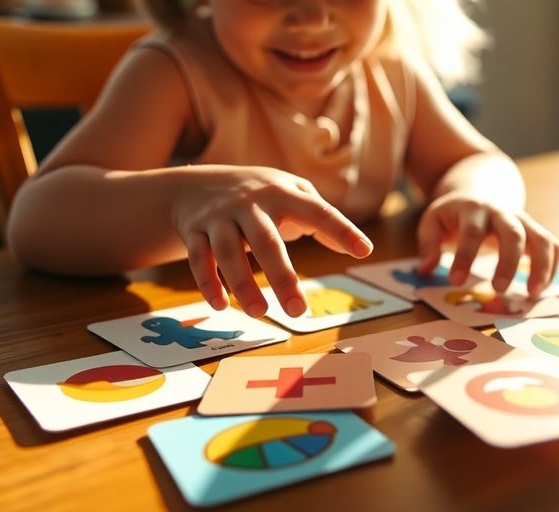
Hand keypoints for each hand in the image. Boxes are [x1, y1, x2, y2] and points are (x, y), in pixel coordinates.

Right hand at [171, 165, 371, 316]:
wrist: (197, 184)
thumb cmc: (261, 195)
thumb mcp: (292, 194)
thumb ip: (322, 219)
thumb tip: (358, 249)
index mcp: (282, 193)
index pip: (317, 211)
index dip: (341, 229)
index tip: (364, 251)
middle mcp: (249, 203)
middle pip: (266, 241)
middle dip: (282, 276)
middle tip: (298, 311)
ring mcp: (219, 217)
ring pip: (228, 252)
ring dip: (242, 284)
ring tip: (260, 312)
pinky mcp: (195, 231)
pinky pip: (199, 258)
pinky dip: (208, 283)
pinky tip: (221, 306)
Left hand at [416, 193, 558, 296]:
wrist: (481, 190)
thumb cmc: (455, 214)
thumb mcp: (433, 220)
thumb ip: (428, 243)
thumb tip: (426, 269)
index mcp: (473, 209)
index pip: (471, 232)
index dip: (465, 256)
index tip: (456, 281)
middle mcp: (502, 213)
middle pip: (513, 233)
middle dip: (508, 262)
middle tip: (498, 290)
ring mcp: (523, 220)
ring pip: (541, 239)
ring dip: (541, 267)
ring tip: (532, 294)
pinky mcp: (536, 231)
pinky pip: (552, 246)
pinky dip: (552, 267)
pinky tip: (541, 288)